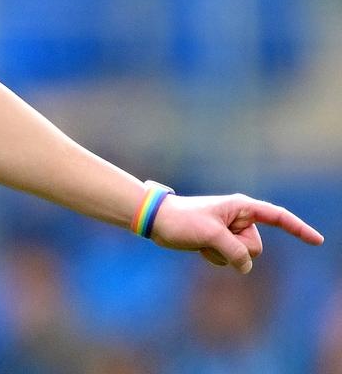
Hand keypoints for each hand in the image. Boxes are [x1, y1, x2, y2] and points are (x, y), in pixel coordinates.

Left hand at [149, 193, 323, 273]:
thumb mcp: (211, 235)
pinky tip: (199, 247)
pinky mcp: (220, 242)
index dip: (298, 229)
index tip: (318, 241)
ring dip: (223, 255)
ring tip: (203, 240)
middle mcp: (239, 219)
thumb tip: (246, 267)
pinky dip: (216, 258)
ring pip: (244, 257)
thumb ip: (234, 251)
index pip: (277, 217)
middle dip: (236, 250)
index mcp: (241, 207)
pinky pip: (230, 260)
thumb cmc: (182, 220)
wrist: (158, 221)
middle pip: (256, 247)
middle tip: (211, 237)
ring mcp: (230, 232)